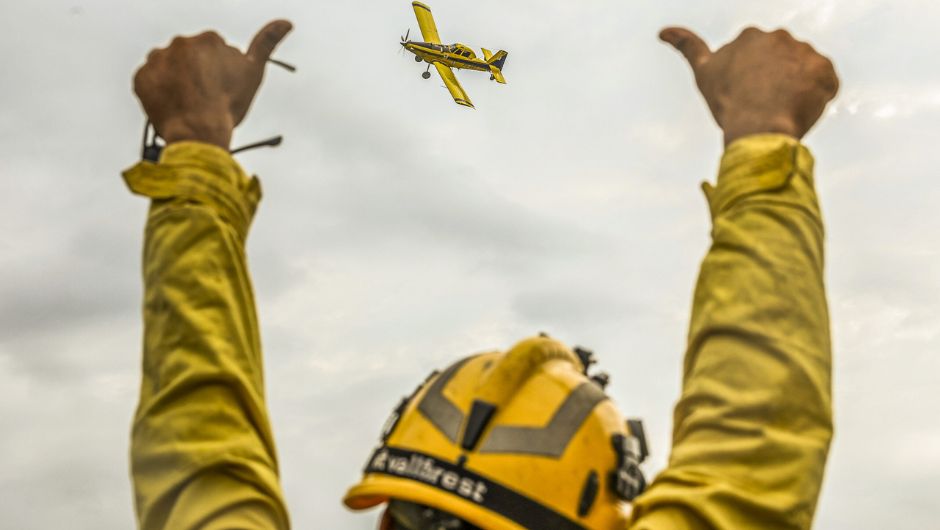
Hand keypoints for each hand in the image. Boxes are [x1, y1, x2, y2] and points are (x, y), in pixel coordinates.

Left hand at [133, 20, 292, 148]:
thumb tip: (287, 21)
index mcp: (209, 39)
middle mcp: (181, 43)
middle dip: (197, 73)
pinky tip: (172, 104)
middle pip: (191, 58)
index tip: (222, 89)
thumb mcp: (253, 73)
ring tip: (187, 103)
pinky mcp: (141, 77)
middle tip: (205, 98)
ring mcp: (158, 59)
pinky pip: (150, 81)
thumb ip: (267, 43)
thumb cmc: (228, 105)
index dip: (220, 73)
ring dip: (176, 80)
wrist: (198, 132)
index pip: (214, 52)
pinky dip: (159, 91)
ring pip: (169, 67)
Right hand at [660, 26, 838, 145]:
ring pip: (803, 74)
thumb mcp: (703, 72)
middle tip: (763, 106)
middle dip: (775, 82)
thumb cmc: (728, 103)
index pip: (755, 60)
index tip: (744, 97)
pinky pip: (825, 85)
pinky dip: (816, 99)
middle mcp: (780, 36)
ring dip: (796, 90)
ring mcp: (805, 52)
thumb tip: (662, 30)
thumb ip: (687, 46)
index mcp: (750, 36)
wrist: (759, 126)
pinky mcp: (826, 70)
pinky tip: (800, 110)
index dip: (750, 82)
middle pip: (780, 64)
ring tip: (781, 110)